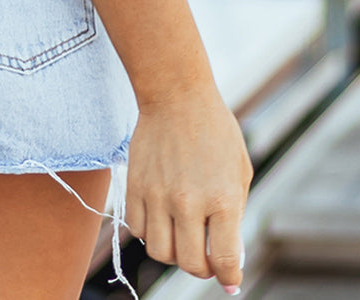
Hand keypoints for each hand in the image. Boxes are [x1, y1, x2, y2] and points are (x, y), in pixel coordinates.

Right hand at [124, 85, 252, 291]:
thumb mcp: (239, 171)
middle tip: (206, 257)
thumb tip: (229, 259)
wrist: (176, 95)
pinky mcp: (135, 185)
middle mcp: (188, 202)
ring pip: (160, 252)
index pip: (225, 261)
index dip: (230, 278)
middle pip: (191, 264)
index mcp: (222, 199)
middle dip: (203, 269)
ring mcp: (158, 195)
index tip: (230, 280)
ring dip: (174, 253)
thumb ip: (235, 216)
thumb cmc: (214, 131)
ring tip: (182, 236)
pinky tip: (162, 218)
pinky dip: (150, 233)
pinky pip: (137, 229)